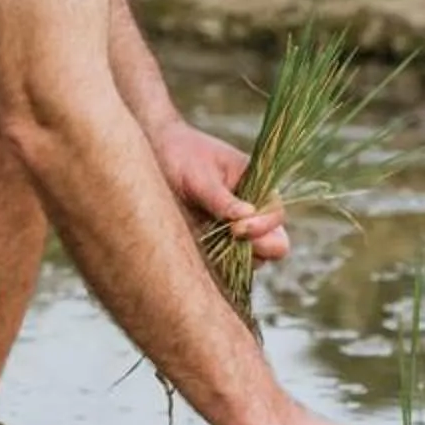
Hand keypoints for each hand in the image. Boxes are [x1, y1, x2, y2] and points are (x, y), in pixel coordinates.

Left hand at [151, 119, 288, 263]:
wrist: (149, 161)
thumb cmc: (179, 157)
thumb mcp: (199, 175)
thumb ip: (221, 198)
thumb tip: (247, 215)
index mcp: (257, 189)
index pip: (275, 216)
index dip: (262, 226)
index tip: (237, 229)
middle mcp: (252, 215)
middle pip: (274, 245)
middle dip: (258, 248)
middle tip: (229, 240)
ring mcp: (234, 235)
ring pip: (251, 261)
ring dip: (233, 258)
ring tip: (204, 241)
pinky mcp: (215, 249)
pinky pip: (226, 268)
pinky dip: (216, 265)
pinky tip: (195, 250)